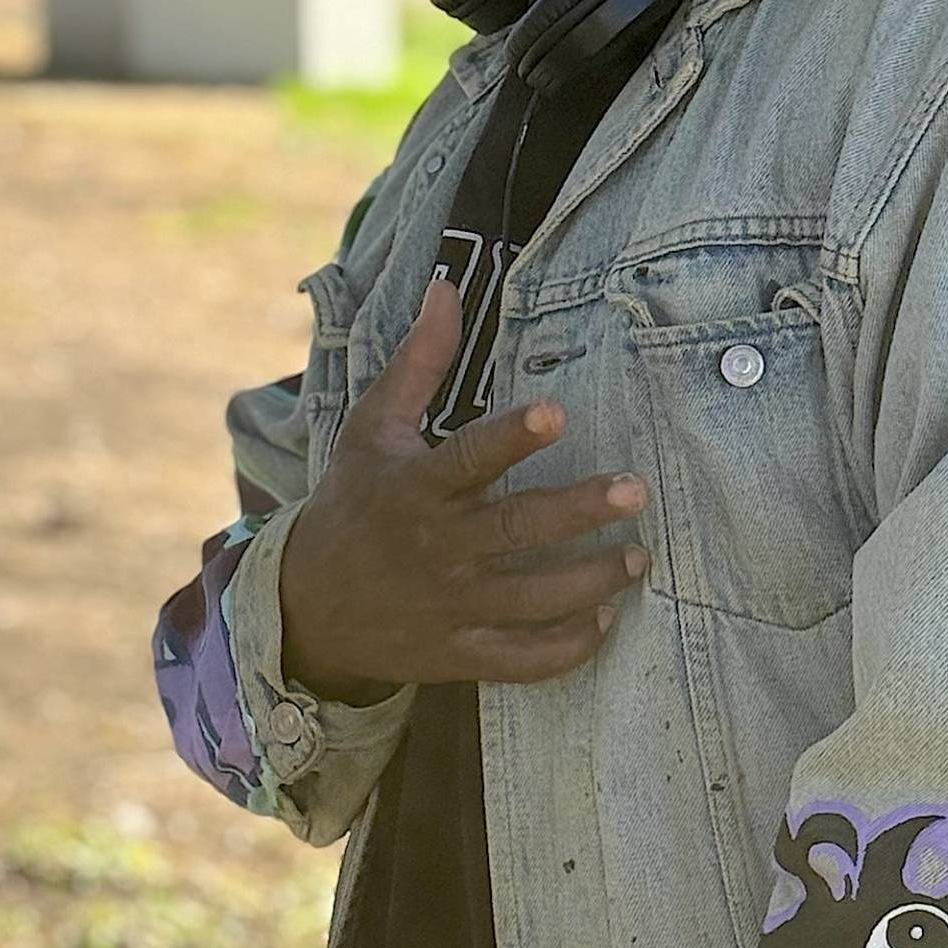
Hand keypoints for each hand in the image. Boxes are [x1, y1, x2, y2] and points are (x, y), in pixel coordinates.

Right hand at [279, 278, 649, 698]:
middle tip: (635, 490)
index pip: (469, 458)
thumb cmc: (353, 501)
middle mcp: (437, 548)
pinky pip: (522, 661)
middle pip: (516, 529)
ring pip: (532, 599)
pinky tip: (606, 619)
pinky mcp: (461, 654)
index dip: (512, 437)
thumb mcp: (372, 427)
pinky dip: (567, 648)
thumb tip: (448, 286)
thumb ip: (418, 361)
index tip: (556, 411)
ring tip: (638, 556)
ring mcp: (451, 607)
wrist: (309, 607)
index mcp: (416, 488)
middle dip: (579, 511)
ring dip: (592, 581)